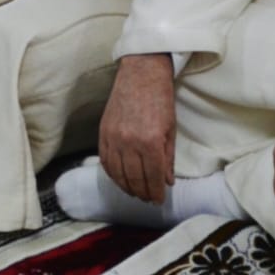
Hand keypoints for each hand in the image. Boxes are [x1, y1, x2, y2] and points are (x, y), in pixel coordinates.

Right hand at [98, 53, 176, 203]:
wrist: (141, 73)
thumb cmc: (160, 99)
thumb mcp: (171, 129)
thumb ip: (168, 158)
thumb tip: (167, 182)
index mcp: (151, 142)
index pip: (153, 177)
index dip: (156, 192)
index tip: (159, 200)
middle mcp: (130, 142)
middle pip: (134, 179)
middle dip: (142, 193)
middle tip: (147, 199)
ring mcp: (114, 138)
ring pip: (117, 173)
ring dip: (126, 187)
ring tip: (134, 192)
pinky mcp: (103, 132)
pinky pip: (105, 161)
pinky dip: (112, 174)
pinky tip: (119, 179)